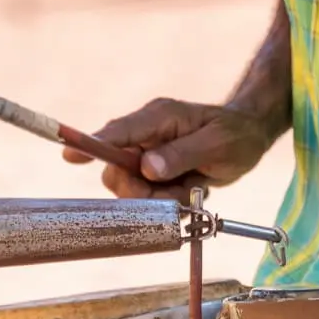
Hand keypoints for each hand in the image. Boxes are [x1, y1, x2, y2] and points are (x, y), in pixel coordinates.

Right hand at [62, 98, 274, 204]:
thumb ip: (182, 155)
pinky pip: (149, 197)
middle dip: (140, 190)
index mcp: (158, 118)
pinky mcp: (153, 172)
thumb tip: (147, 168)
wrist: (248, 138)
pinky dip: (169, 200)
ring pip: (132, 188)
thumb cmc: (235, 135)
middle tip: (173, 193)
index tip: (69, 155)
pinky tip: (190, 188)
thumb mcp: (216, 144)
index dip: (92, 144)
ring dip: (160, 198)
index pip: (117, 132)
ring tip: (191, 187)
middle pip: (117, 169)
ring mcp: (148, 154)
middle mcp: (146, 135)